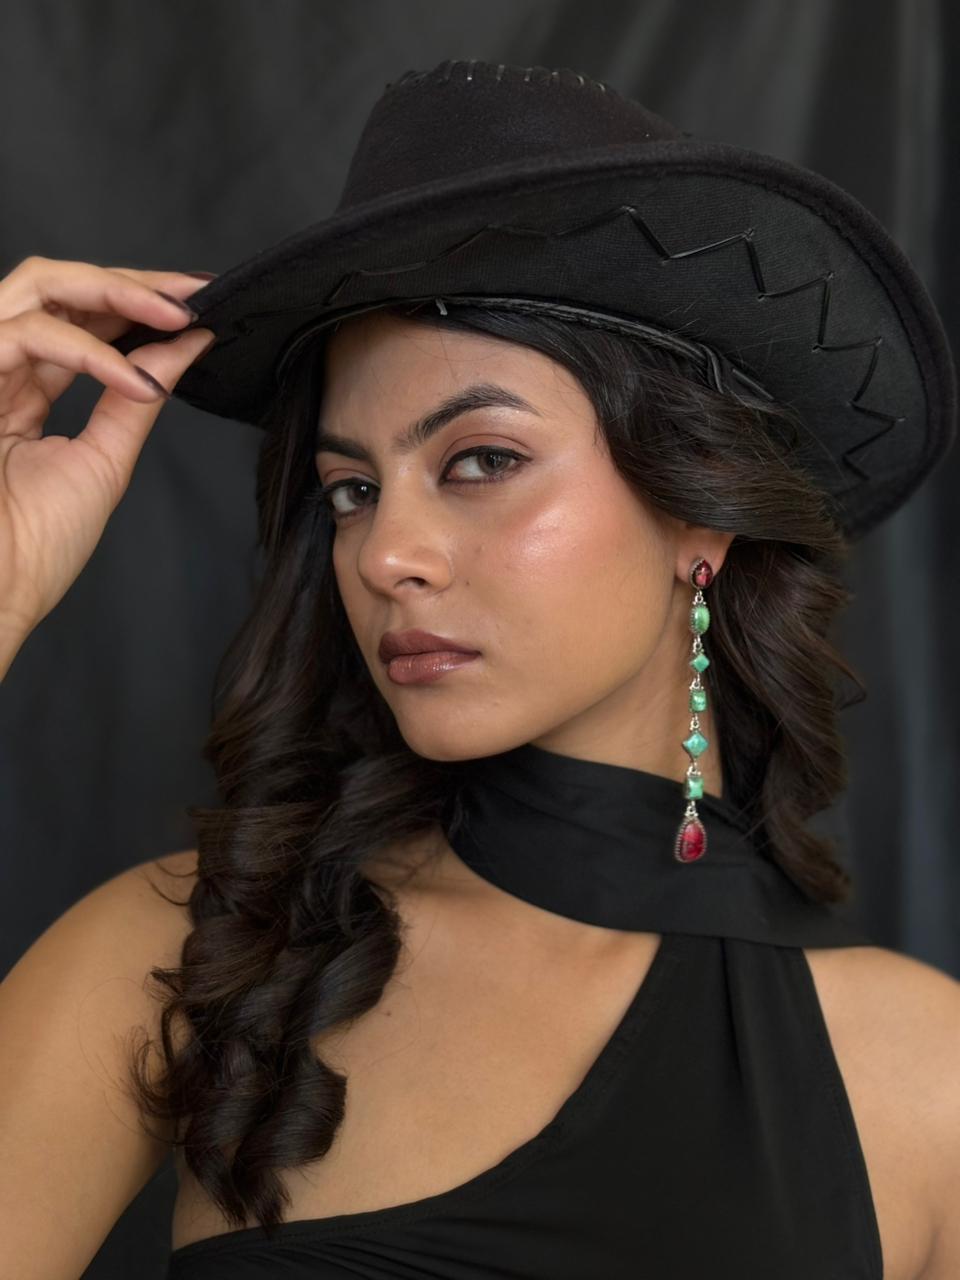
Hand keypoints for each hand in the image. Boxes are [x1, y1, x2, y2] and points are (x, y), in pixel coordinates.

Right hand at [0, 255, 216, 667]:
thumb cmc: (36, 547)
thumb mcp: (104, 460)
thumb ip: (136, 398)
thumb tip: (185, 345)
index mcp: (20, 386)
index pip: (79, 319)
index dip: (135, 303)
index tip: (197, 302)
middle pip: (58, 286)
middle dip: (132, 283)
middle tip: (195, 291)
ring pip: (39, 287)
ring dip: (115, 294)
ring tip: (178, 316)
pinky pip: (30, 335)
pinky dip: (91, 353)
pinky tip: (140, 380)